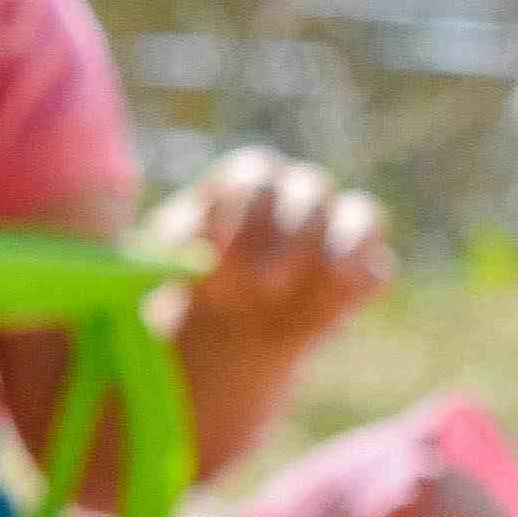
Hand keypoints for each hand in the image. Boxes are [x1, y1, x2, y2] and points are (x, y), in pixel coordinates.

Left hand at [160, 149, 394, 369]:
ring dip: (330, 257)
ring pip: (360, 216)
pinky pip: (378, 269)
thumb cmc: (180, 298)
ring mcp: (335, 234)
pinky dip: (357, 289)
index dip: (236, 213)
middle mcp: (295, 198)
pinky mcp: (358, 277)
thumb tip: (139, 262)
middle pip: (310, 189)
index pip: (251, 175)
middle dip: (287, 236)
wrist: (219, 342)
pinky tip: (323, 323)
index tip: (211, 262)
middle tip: (258, 287)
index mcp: (241, 187)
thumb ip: (141, 264)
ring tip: (289, 302)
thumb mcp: (144, 279)